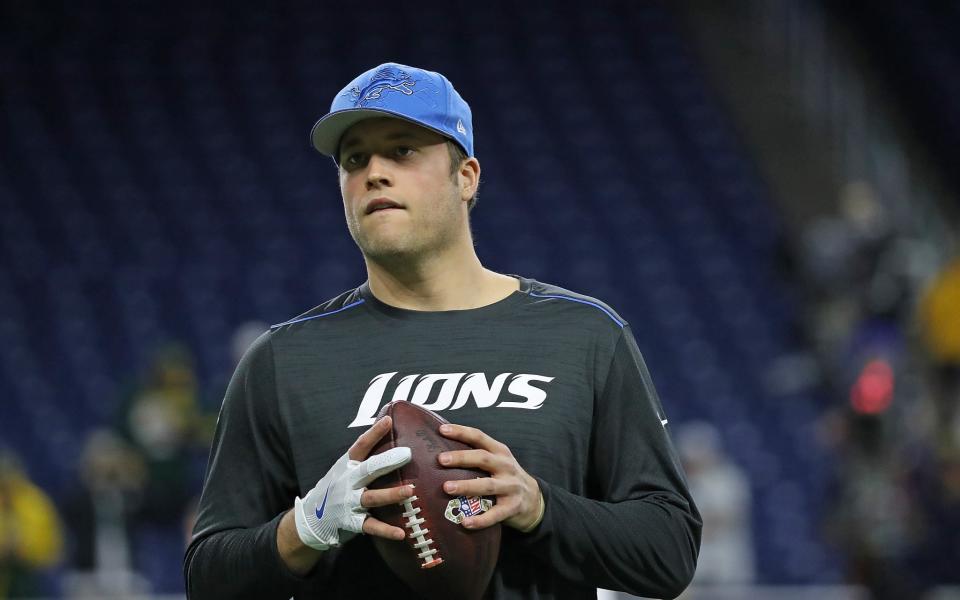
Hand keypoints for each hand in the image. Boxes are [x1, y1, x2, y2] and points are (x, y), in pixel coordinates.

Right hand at [294, 416, 414, 549]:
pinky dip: (386, 530)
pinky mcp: (351, 522)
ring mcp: (349, 502)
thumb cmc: (336, 488)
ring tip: (410, 491)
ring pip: (372, 497)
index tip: (389, 420)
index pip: (361, 446)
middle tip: (407, 454)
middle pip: (368, 469)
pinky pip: (371, 526)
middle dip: (387, 462)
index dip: (374, 433)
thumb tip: (389, 431)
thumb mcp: (345, 469)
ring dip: (391, 494)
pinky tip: (402, 533)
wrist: (311, 518)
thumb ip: (364, 457)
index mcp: (347, 465)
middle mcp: (348, 482)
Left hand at [437, 424, 543, 531]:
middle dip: (462, 457)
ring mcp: (510, 487)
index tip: (441, 430)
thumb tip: (442, 450)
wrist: (534, 500)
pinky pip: (495, 514)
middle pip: (483, 459)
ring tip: (447, 487)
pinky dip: (480, 520)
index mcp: (500, 452)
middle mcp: (506, 467)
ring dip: (466, 486)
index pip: (479, 437)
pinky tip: (465, 522)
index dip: (461, 432)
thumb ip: (478, 455)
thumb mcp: (498, 461)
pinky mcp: (512, 507)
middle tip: (441, 459)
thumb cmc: (506, 477)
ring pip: (487, 486)